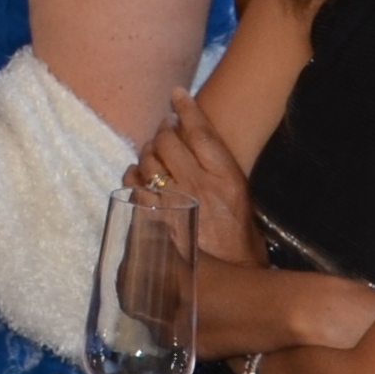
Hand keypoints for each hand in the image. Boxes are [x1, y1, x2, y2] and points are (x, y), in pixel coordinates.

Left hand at [146, 93, 258, 264]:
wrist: (232, 279)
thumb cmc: (241, 240)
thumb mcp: (241, 199)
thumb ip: (218, 172)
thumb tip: (194, 148)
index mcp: (226, 177)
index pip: (201, 131)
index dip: (186, 108)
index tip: (176, 94)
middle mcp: (199, 184)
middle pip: (168, 140)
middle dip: (162, 131)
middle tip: (163, 131)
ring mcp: (174, 201)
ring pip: (148, 160)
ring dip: (146, 152)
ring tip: (151, 153)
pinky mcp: (155, 219)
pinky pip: (134, 186)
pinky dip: (133, 177)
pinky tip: (137, 176)